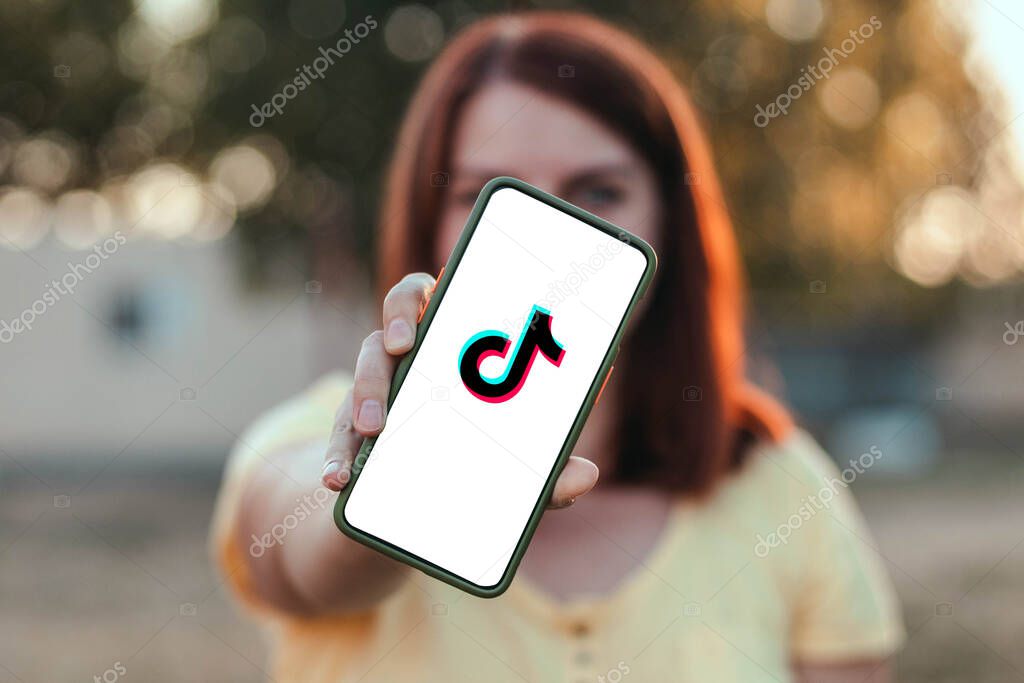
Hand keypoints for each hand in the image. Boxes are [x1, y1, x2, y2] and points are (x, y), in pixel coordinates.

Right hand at [320, 272, 598, 506]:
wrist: (409, 511)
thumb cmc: (470, 466)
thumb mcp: (510, 470)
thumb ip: (545, 475)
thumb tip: (586, 477)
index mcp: (447, 352)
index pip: (432, 299)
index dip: (431, 288)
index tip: (445, 281)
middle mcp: (406, 363)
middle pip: (392, 320)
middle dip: (396, 323)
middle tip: (404, 345)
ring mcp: (374, 396)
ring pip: (361, 373)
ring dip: (367, 394)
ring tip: (375, 429)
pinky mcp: (347, 435)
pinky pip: (336, 438)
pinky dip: (335, 458)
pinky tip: (337, 481)